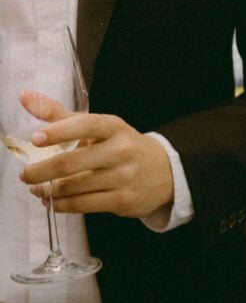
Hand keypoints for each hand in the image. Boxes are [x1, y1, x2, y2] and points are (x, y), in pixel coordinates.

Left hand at [18, 92, 175, 218]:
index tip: (35, 138)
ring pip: (74, 187)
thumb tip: (24, 97)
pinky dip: (61, 205)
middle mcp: (121, 151)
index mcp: (114, 127)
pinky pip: (83, 205)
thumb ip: (59, 114)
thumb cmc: (120, 146)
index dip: (59, 131)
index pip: (86, 125)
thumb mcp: (98, 126)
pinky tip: (52, 202)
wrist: (164, 172)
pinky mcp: (123, 200)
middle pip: (71, 163)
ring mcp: (123, 177)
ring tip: (36, 189)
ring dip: (48, 191)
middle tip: (25, 175)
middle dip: (41, 171)